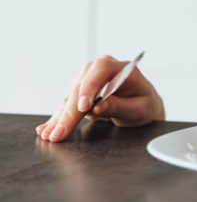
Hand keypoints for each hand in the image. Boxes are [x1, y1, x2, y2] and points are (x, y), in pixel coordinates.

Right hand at [36, 55, 164, 141]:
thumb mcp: (139, 108)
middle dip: (70, 112)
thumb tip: (98, 107)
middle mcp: (101, 69)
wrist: (142, 104)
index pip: (101, 69)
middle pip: (81, 86)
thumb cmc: (144, 104)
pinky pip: (66, 104)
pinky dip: (57, 117)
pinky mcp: (79, 91)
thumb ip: (119, 106)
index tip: (84, 107)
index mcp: (121, 67)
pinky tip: (46, 128)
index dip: (90, 87)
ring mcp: (88, 79)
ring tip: (50, 134)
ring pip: (70, 96)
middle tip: (60, 132)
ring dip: (59, 117)